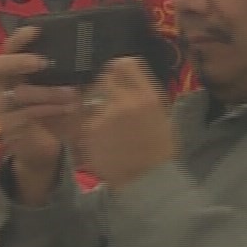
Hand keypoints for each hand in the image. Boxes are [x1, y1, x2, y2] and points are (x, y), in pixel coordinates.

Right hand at [0, 27, 81, 204]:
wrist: (44, 150)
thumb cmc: (52, 113)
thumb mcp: (59, 89)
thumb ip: (66, 72)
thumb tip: (91, 53)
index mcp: (10, 71)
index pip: (8, 48)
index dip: (19, 37)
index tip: (37, 30)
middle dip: (20, 61)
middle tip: (43, 62)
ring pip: (18, 93)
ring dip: (47, 92)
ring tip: (72, 94)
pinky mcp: (7, 126)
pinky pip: (25, 113)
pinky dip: (48, 109)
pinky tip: (67, 108)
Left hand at [79, 57, 175, 188]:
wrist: (148, 182)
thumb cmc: (159, 152)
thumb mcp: (161, 117)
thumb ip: (142, 96)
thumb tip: (129, 82)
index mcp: (147, 95)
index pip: (126, 64)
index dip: (117, 68)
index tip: (115, 75)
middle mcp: (125, 100)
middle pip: (104, 78)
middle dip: (102, 87)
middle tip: (106, 102)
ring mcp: (105, 115)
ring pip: (91, 99)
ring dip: (94, 108)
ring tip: (105, 127)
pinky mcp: (89, 132)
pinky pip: (85, 120)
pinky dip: (88, 127)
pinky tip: (100, 140)